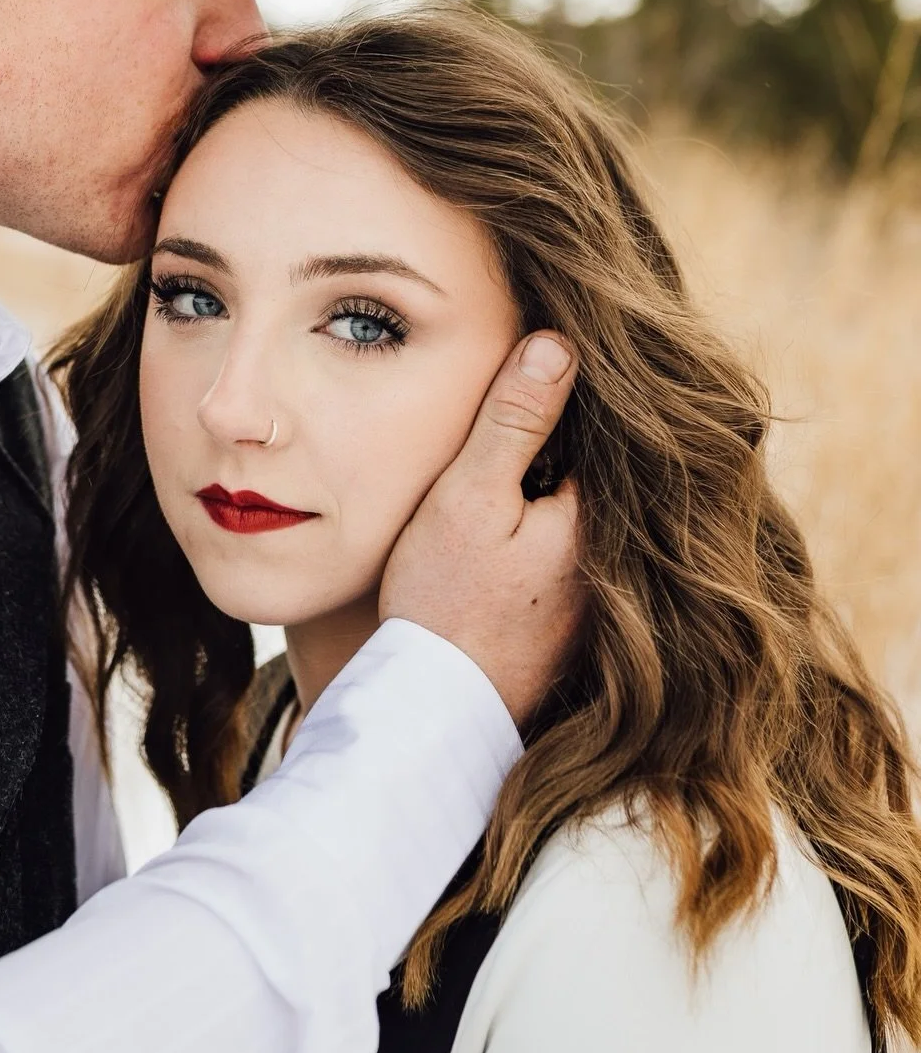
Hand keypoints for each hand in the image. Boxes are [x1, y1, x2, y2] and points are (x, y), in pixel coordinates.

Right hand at [378, 332, 583, 726]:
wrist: (436, 708)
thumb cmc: (446, 601)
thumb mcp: (470, 496)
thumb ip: (514, 422)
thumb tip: (560, 344)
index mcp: (601, 515)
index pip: (606, 425)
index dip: (571, 386)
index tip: (546, 351)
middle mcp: (616, 554)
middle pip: (599, 465)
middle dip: (572, 427)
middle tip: (534, 377)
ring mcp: (600, 590)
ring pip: (585, 506)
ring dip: (562, 473)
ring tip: (517, 435)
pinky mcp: (577, 616)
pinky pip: (573, 542)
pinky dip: (554, 516)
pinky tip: (518, 511)